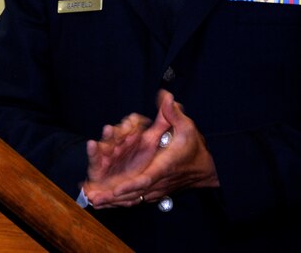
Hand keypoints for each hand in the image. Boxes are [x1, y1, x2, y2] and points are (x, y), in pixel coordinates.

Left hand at [83, 90, 217, 208]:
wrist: (205, 168)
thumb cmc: (193, 146)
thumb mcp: (186, 127)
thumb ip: (172, 113)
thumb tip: (165, 96)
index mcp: (164, 166)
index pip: (146, 179)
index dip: (130, 185)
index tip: (116, 189)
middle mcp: (159, 181)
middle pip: (135, 194)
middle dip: (114, 197)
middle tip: (95, 199)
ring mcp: (157, 189)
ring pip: (134, 199)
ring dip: (115, 202)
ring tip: (95, 203)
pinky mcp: (156, 192)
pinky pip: (137, 200)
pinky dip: (122, 203)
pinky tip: (108, 204)